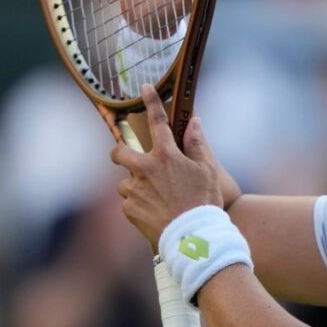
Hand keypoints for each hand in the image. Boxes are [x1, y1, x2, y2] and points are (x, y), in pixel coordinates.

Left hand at [110, 84, 225, 247]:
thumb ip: (197, 145)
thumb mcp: (207, 171)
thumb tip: (194, 121)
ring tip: (155, 200)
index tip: (144, 88)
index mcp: (166, 155)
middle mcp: (145, 169)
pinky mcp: (129, 210)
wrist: (193, 238)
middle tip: (127, 158)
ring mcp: (135, 190)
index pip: (157, 121)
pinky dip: (137, 206)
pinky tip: (153, 214)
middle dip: (119, 152)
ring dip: (135, 187)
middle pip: (119, 152)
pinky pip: (128, 203)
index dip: (151, 101)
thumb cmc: (204, 203)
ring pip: (125, 183)